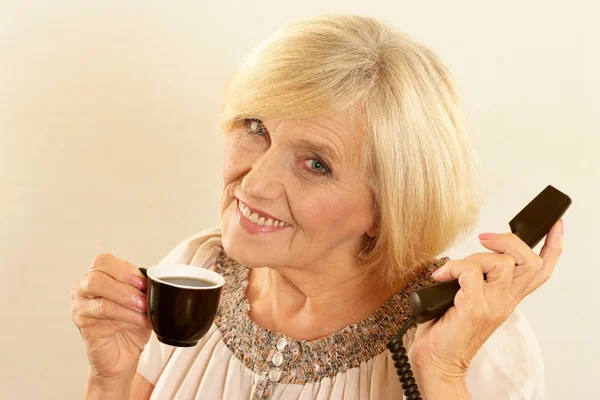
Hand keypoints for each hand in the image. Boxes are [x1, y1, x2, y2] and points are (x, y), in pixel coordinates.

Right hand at [71, 254, 151, 381]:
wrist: (123, 355)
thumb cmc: (130, 324)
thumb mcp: (140, 299)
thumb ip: (141, 286)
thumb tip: (153, 279)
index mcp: (95, 277)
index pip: (102, 261)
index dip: (124, 269)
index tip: (142, 281)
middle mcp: (83, 290)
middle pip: (96, 277)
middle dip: (124, 285)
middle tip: (143, 295)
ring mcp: (80, 309)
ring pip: (101, 298)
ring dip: (127, 301)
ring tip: (145, 308)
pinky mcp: (85, 327)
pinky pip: (105, 317)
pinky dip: (127, 317)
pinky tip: (140, 321)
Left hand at [409, 220, 563, 387]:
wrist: (438, 362)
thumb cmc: (446, 331)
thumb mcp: (466, 299)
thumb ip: (474, 279)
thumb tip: (462, 260)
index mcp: (506, 298)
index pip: (540, 271)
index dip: (552, 247)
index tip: (556, 226)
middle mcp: (505, 301)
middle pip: (530, 262)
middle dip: (510, 240)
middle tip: (486, 240)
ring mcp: (493, 305)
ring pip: (502, 263)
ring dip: (475, 257)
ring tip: (454, 271)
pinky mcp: (475, 308)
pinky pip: (470, 271)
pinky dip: (452, 267)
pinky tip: (441, 277)